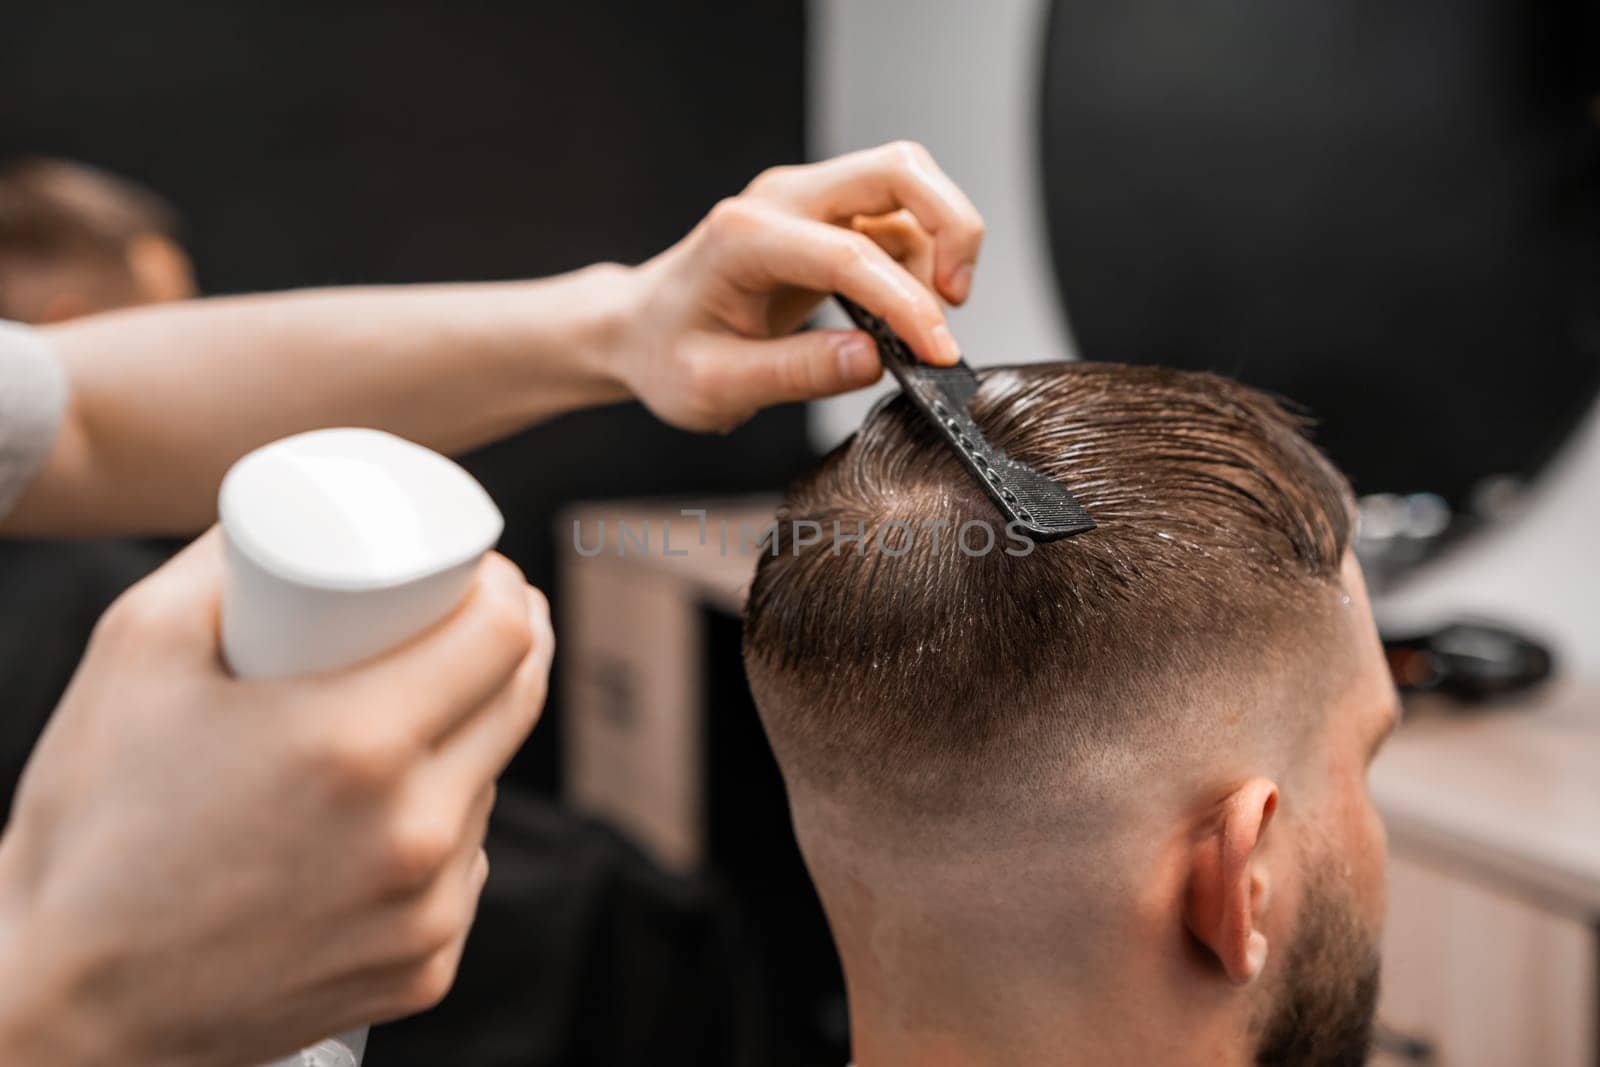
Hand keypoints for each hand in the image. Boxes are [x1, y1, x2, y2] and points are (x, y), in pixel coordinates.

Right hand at [0, 531, 552, 1065]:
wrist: (65, 1000)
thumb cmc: (93, 818)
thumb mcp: (137, 649)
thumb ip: (224, 558)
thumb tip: (297, 502)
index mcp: (357, 743)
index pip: (503, 634)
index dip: (504, 587)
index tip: (481, 573)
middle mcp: (413, 832)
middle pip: (517, 700)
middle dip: (506, 646)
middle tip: (467, 622)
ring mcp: (427, 910)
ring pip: (489, 784)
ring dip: (470, 741)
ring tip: (403, 724)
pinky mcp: (425, 968)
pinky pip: (465, 870)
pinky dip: (443, 834)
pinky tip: (385, 823)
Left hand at [614, 141, 985, 431]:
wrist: (641, 330)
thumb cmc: (667, 355)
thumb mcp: (716, 386)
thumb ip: (795, 374)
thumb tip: (873, 360)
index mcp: (746, 237)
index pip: (850, 254)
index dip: (907, 304)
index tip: (938, 353)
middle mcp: (782, 200)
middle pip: (899, 171)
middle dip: (951, 228)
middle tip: (955, 301)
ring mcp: (807, 202)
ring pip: (909, 186)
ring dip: (939, 247)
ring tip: (925, 321)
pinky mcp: (826, 218)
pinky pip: (897, 217)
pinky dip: (921, 259)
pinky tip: (905, 312)